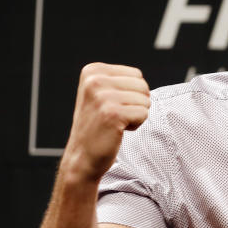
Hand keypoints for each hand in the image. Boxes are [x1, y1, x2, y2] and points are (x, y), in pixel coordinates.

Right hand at [62, 63, 150, 182]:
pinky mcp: (113, 113)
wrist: (82, 156)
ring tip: (115, 123)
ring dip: (135, 115)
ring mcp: (103, 97)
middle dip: (136, 103)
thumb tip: (143, 81)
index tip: (111, 105)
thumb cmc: (96, 125)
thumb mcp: (99, 94)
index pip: (137, 75)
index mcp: (93, 71)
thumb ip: (117, 80)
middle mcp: (95, 80)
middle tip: (114, 116)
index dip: (131, 93)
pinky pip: (144, 113)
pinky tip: (117, 130)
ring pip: (145, 100)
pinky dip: (136, 125)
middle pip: (143, 86)